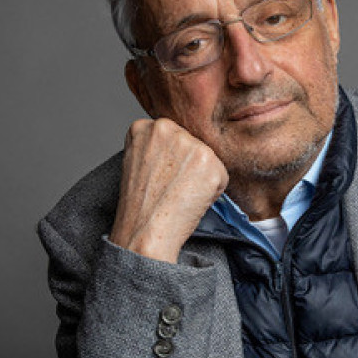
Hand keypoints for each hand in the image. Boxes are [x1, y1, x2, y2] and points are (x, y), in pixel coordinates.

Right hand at [110, 117, 228, 262]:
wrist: (145, 230)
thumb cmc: (140, 206)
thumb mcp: (137, 163)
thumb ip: (156, 147)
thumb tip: (180, 149)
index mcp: (146, 127)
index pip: (173, 136)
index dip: (169, 160)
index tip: (160, 176)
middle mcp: (167, 128)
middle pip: (192, 144)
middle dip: (187, 165)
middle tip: (171, 187)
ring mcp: (189, 143)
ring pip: (208, 160)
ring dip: (201, 178)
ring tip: (179, 193)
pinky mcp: (210, 161)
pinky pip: (221, 176)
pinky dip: (213, 192)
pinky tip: (192, 199)